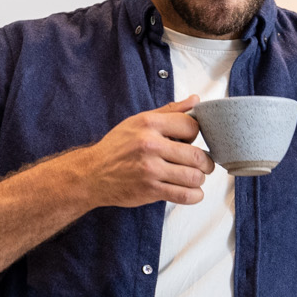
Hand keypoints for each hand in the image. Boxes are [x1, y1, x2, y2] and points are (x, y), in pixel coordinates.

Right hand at [79, 95, 214, 207]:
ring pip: (194, 177)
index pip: (191, 126)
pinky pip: (185, 195)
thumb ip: (170, 111)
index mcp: (149, 124)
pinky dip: (195, 195)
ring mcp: (150, 169)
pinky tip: (191, 191)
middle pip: (198, 156)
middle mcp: (150, 145)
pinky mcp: (150, 190)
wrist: (92, 174)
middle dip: (205, 162)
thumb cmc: (118, 147)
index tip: (190, 141)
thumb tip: (196, 100)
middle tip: (201, 165)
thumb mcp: (139, 121)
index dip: (195, 135)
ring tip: (193, 177)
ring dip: (199, 179)